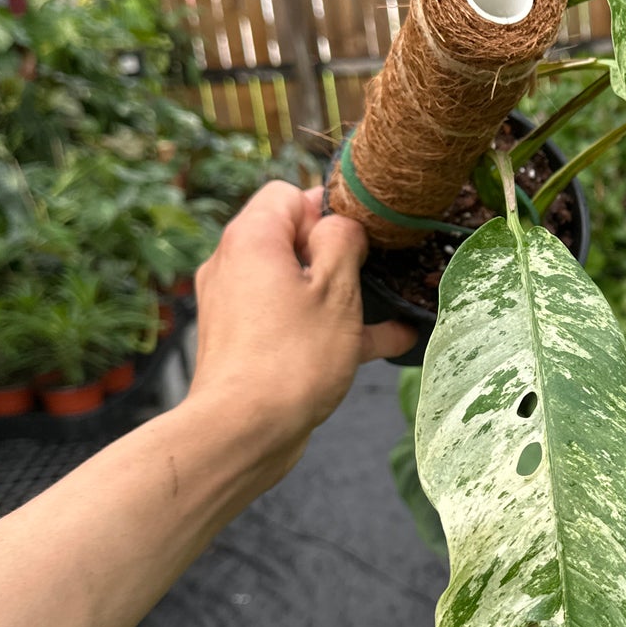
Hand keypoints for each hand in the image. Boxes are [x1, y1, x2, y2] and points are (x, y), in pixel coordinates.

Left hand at [188, 182, 415, 472]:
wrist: (242, 432)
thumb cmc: (293, 357)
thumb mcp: (336, 289)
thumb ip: (343, 241)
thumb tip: (341, 227)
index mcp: (251, 238)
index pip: (289, 194)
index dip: (329, 210)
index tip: (360, 239)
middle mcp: (233, 264)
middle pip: (292, 240)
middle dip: (339, 256)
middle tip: (376, 278)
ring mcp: (234, 306)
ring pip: (296, 285)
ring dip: (341, 296)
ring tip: (392, 312)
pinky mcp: (242, 343)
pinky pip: (290, 321)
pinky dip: (326, 326)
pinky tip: (385, 343)